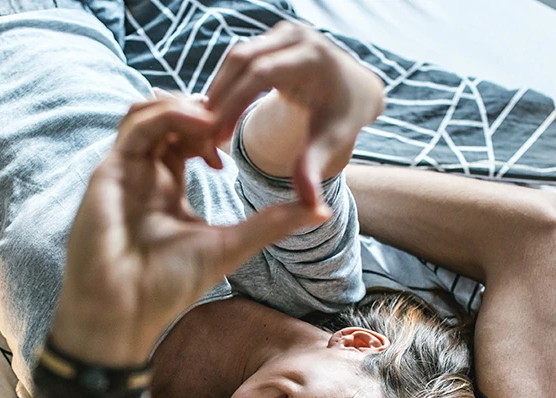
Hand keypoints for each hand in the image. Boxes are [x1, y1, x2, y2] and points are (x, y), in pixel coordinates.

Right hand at [53, 95, 322, 365]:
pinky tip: (201, 122)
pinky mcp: (109, 172)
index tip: (234, 149)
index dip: (213, 128)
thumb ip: (271, 223)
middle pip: (168, 116)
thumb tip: (322, 210)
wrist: (124, 313)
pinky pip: (137, 125)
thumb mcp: (231, 246)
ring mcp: (125, 171)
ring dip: (186, 105)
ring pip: (150, 111)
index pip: (186, 137)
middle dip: (203, 110)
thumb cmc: (167, 287)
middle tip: (231, 124)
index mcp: (166, 187)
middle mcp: (143, 174)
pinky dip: (170, 114)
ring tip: (218, 119)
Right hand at [207, 21, 385, 207]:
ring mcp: (282, 33)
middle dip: (219, 96)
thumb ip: (313, 167)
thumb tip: (309, 205)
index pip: (260, 73)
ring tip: (205, 127)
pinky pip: (239, 59)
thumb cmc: (343, 117)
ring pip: (235, 58)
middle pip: (242, 59)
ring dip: (217, 90)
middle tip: (201, 132)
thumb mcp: (331, 141)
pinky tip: (216, 114)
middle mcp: (296, 37)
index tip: (216, 136)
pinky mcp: (272, 38)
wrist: (355, 91)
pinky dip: (224, 84)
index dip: (233, 103)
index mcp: (312, 58)